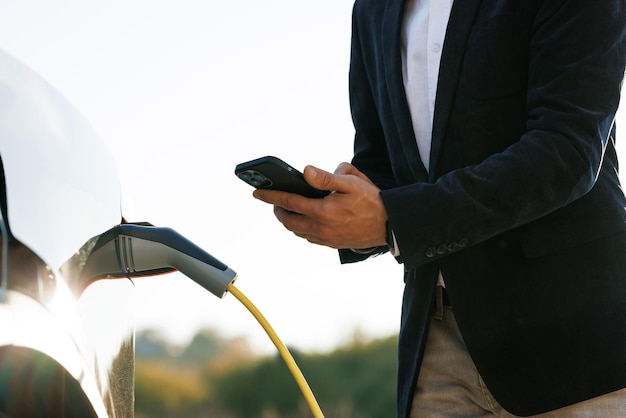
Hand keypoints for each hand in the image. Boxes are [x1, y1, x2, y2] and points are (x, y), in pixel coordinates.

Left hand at [253, 162, 387, 248]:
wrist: (390, 226)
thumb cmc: (372, 201)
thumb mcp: (351, 182)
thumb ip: (326, 178)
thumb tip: (305, 172)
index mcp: (323, 211)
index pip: (288, 202)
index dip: (270, 196)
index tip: (257, 192)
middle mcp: (321, 228)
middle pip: (288, 220)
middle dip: (278, 210)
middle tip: (275, 200)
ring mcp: (325, 238)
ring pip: (297, 231)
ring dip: (289, 220)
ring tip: (288, 208)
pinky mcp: (332, 244)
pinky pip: (308, 237)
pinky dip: (301, 228)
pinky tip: (305, 219)